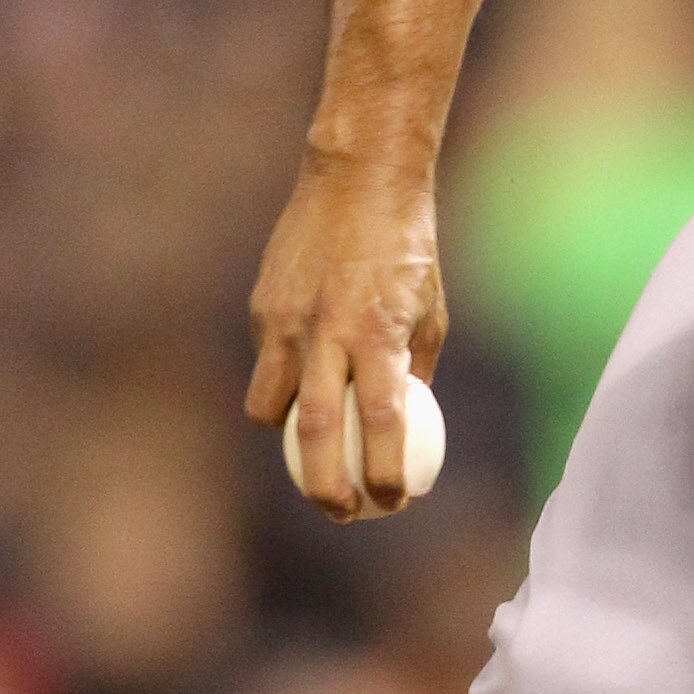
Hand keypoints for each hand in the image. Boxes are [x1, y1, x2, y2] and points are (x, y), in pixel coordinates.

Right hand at [245, 145, 444, 517]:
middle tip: (341, 513)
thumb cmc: (407, 249)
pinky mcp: (262, 309)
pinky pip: (267, 367)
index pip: (384, 422)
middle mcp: (328, 332)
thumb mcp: (430, 311)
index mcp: (379, 334)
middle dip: (326, 486)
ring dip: (292, 439)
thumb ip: (412, 369)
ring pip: (272, 408)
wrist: (357, 181)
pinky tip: (303, 379)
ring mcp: (287, 322)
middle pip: (319, 433)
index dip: (387, 472)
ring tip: (313, 453)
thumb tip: (405, 424)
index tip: (394, 501)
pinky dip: (283, 385)